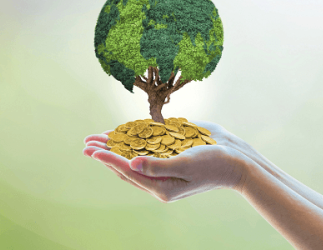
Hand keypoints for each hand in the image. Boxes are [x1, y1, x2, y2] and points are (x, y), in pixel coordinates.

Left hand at [83, 120, 247, 202]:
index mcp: (161, 186)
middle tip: (86, 143)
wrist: (236, 161)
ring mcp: (164, 167)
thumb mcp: (186, 165)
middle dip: (106, 153)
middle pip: (125, 166)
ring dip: (116, 148)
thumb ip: (158, 166)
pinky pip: (146, 152)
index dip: (108, 159)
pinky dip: (133, 144)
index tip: (91, 150)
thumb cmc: (214, 163)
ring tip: (98, 139)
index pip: (127, 171)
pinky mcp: (170, 156)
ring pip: (133, 159)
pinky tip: (123, 136)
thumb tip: (132, 165)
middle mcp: (159, 178)